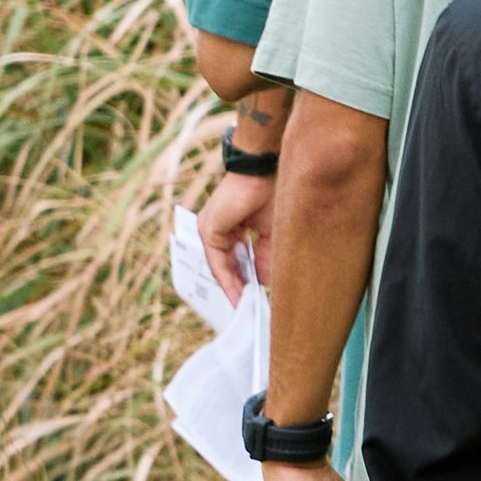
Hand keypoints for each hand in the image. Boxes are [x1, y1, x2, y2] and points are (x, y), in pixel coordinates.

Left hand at [192, 149, 279, 305]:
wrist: (263, 171)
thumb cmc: (272, 193)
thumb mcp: (271, 233)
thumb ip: (266, 257)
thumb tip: (264, 281)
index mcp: (233, 226)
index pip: (236, 258)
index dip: (246, 279)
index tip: (255, 298)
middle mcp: (218, 228)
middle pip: (227, 265)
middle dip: (239, 288)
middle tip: (249, 309)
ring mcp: (211, 229)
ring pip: (221, 267)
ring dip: (234, 289)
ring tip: (244, 308)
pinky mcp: (209, 231)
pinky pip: (218, 263)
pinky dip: (228, 281)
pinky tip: (239, 296)